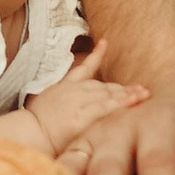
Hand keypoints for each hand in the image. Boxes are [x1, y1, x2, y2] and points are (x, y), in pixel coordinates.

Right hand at [24, 43, 149, 152]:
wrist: (30, 132)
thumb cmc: (34, 125)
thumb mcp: (44, 104)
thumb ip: (60, 102)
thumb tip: (66, 108)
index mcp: (66, 87)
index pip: (84, 68)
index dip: (96, 55)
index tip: (105, 42)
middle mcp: (76, 90)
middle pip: (105, 86)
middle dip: (122, 88)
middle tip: (140, 89)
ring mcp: (82, 100)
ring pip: (110, 93)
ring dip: (128, 94)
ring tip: (144, 94)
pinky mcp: (86, 113)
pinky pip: (110, 105)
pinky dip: (124, 101)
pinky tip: (136, 99)